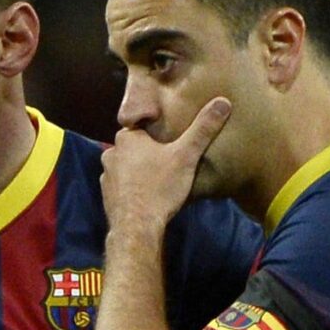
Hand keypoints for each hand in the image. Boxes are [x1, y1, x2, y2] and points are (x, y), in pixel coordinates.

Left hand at [101, 97, 230, 234]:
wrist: (137, 227)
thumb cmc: (161, 187)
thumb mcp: (186, 155)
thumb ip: (203, 129)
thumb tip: (223, 102)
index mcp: (127, 137)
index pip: (143, 126)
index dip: (159, 132)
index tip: (172, 140)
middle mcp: (111, 153)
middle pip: (135, 147)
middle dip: (149, 152)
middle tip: (169, 160)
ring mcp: (106, 175)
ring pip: (127, 167)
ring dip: (140, 171)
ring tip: (160, 179)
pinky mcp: (106, 196)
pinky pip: (122, 186)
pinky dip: (133, 189)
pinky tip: (148, 196)